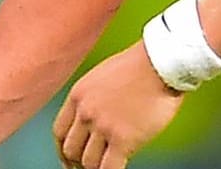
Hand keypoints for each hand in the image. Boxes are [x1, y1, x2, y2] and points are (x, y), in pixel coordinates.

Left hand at [53, 43, 183, 168]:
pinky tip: (120, 167)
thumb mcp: (101, 76)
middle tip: (92, 166)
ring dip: (97, 168)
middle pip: (71, 150)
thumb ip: (92, 98)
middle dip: (79, 162)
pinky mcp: (124, 139)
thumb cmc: (140, 66)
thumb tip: (92, 122)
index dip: (64, 150)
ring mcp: (103, 126)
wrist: (161, 62)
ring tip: (108, 165)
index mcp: (78, 95)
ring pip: (88, 163)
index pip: (59, 133)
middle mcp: (85, 112)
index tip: (71, 160)